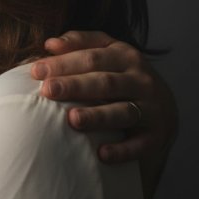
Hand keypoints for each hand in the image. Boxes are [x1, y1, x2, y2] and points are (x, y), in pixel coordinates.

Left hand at [30, 31, 177, 162]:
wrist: (163, 110)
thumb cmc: (122, 77)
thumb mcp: (108, 53)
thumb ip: (81, 44)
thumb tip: (50, 44)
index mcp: (127, 56)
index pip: (92, 57)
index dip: (64, 63)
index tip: (36, 71)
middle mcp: (142, 80)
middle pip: (105, 82)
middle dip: (74, 86)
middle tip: (47, 91)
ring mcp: (153, 108)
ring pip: (123, 112)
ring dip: (97, 116)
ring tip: (72, 119)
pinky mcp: (158, 135)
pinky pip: (140, 144)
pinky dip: (122, 150)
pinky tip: (101, 154)